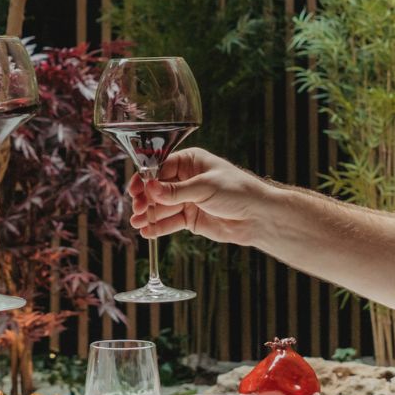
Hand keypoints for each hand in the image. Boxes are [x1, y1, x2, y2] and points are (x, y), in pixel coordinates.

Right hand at [128, 148, 268, 246]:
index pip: (160, 167)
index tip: (135, 190)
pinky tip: (148, 232)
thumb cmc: (238, 191)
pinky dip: (158, 227)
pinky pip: (170, 222)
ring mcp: (187, 200)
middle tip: (137, 209)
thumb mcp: (204, 187)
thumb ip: (175, 191)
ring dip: (149, 215)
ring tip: (137, 223)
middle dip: (146, 199)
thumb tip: (149, 188)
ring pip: (162, 207)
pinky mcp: (190, 218)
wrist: (258, 217)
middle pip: (158, 188)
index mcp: (191, 162)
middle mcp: (186, 179)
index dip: (146, 179)